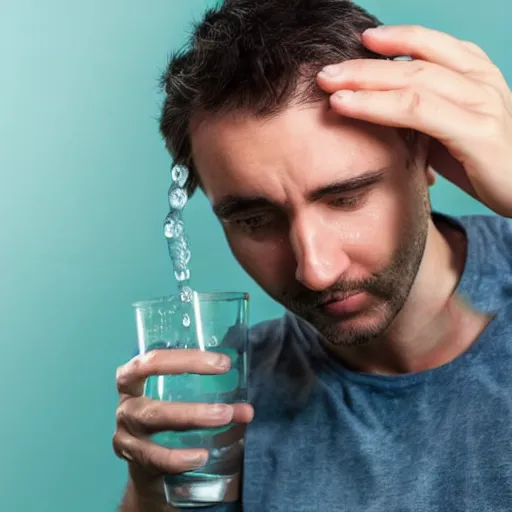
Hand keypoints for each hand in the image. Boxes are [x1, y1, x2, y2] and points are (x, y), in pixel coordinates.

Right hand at [113, 349, 253, 504]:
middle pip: (154, 401)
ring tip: (222, 422)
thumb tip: (247, 409)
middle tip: (228, 408)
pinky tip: (202, 456)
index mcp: (135, 378)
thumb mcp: (182, 397)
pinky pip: (154, 457)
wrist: (147, 462)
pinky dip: (179, 458)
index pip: (152, 362)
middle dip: (193, 405)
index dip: (187, 360)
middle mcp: (127, 403)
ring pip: (154, 423)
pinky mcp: (130, 457)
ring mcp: (125, 432)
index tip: (223, 364)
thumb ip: (211, 396)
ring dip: (191, 421)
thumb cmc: (169, 417)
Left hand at [316, 24, 511, 217]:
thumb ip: (421, 115)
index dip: (394, 39)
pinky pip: (418, 112)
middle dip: (365, 63)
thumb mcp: (449, 131)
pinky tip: (348, 105)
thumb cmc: (482, 162)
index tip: (358, 41)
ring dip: (365, 81)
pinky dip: (378, 107)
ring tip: (328, 83)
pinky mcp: (477, 134)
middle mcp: (481, 82)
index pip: (431, 45)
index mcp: (476, 75)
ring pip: (413, 82)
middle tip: (326, 69)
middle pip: (415, 61)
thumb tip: (377, 109)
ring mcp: (482, 105)